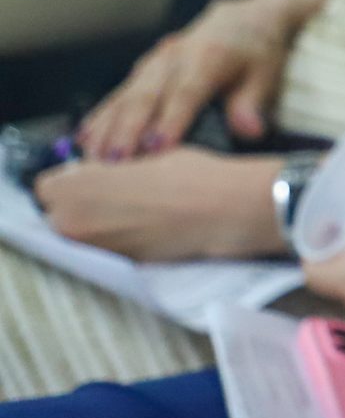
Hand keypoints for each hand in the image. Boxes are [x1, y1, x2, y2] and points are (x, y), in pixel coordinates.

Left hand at [35, 149, 282, 262]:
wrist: (224, 210)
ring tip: (137, 206)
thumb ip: (110, 167)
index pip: (47, 186)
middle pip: (60, 212)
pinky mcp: (119, 265)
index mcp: (74, 190)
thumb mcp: (144, 153)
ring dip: (99, 220)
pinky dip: (119, 236)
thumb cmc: (189, 174)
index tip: (92, 174)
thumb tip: (101, 171)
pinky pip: (106, 247)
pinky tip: (148, 222)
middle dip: (81, 202)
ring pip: (82, 232)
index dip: (71, 178)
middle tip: (115, 189)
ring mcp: (95, 249)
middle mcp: (74, 224)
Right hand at [80, 0, 309, 160]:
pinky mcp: (143, 71)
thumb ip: (251, 102)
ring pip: (125, 97)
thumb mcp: (265, 73)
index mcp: (208, 56)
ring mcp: (154, 63)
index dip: (171, 120)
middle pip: (147, 96)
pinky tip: (84, 139)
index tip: (156, 148)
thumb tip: (250, 130)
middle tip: (113, 162)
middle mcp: (174, 57)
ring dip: (107, 128)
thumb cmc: (256, 52)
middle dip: (128, 130)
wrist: (241, 21)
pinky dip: (101, 117)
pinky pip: (118, 95)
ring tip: (92, 158)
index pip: (187, 92)